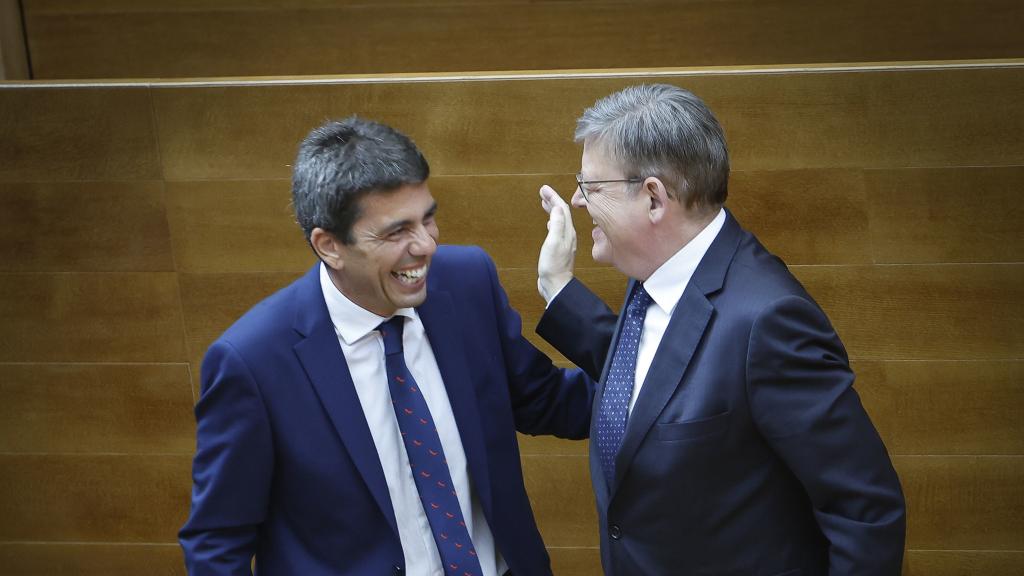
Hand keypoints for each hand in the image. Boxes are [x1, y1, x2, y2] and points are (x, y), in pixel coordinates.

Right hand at [538, 185, 575, 302]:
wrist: (556, 285)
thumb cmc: (554, 266)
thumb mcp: (554, 242)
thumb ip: (557, 224)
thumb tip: (558, 208)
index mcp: (568, 232)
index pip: (562, 209)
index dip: (553, 197)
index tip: (543, 189)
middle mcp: (568, 235)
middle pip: (562, 213)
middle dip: (552, 201)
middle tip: (542, 192)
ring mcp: (564, 242)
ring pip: (559, 220)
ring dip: (552, 210)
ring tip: (544, 203)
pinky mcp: (559, 249)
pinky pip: (557, 229)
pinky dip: (552, 222)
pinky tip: (549, 223)